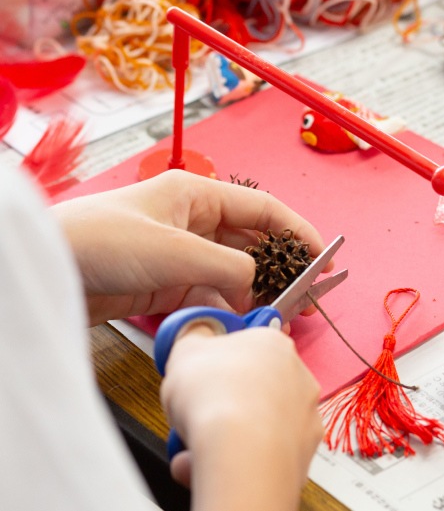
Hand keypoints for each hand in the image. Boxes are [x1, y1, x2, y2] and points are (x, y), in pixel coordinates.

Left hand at [52, 170, 333, 324]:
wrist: (54, 270)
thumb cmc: (103, 241)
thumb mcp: (176, 250)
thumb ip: (228, 267)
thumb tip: (257, 285)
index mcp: (197, 195)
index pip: (261, 208)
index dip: (295, 229)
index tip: (320, 253)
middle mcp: (193, 221)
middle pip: (250, 242)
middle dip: (280, 266)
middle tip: (305, 293)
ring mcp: (183, 253)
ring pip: (233, 271)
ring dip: (254, 290)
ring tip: (279, 312)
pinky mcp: (170, 282)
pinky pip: (212, 292)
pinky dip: (228, 305)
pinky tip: (242, 318)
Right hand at [160, 324, 323, 510]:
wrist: (239, 454)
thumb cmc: (216, 397)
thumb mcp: (185, 349)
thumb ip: (193, 335)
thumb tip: (197, 332)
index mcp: (272, 343)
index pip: (247, 346)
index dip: (219, 362)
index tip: (203, 375)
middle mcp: (297, 375)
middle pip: (252, 386)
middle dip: (221, 402)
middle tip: (196, 413)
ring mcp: (304, 414)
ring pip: (257, 422)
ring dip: (226, 434)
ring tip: (196, 446)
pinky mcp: (303, 452)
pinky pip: (265, 453)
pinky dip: (240, 460)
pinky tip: (212, 466)